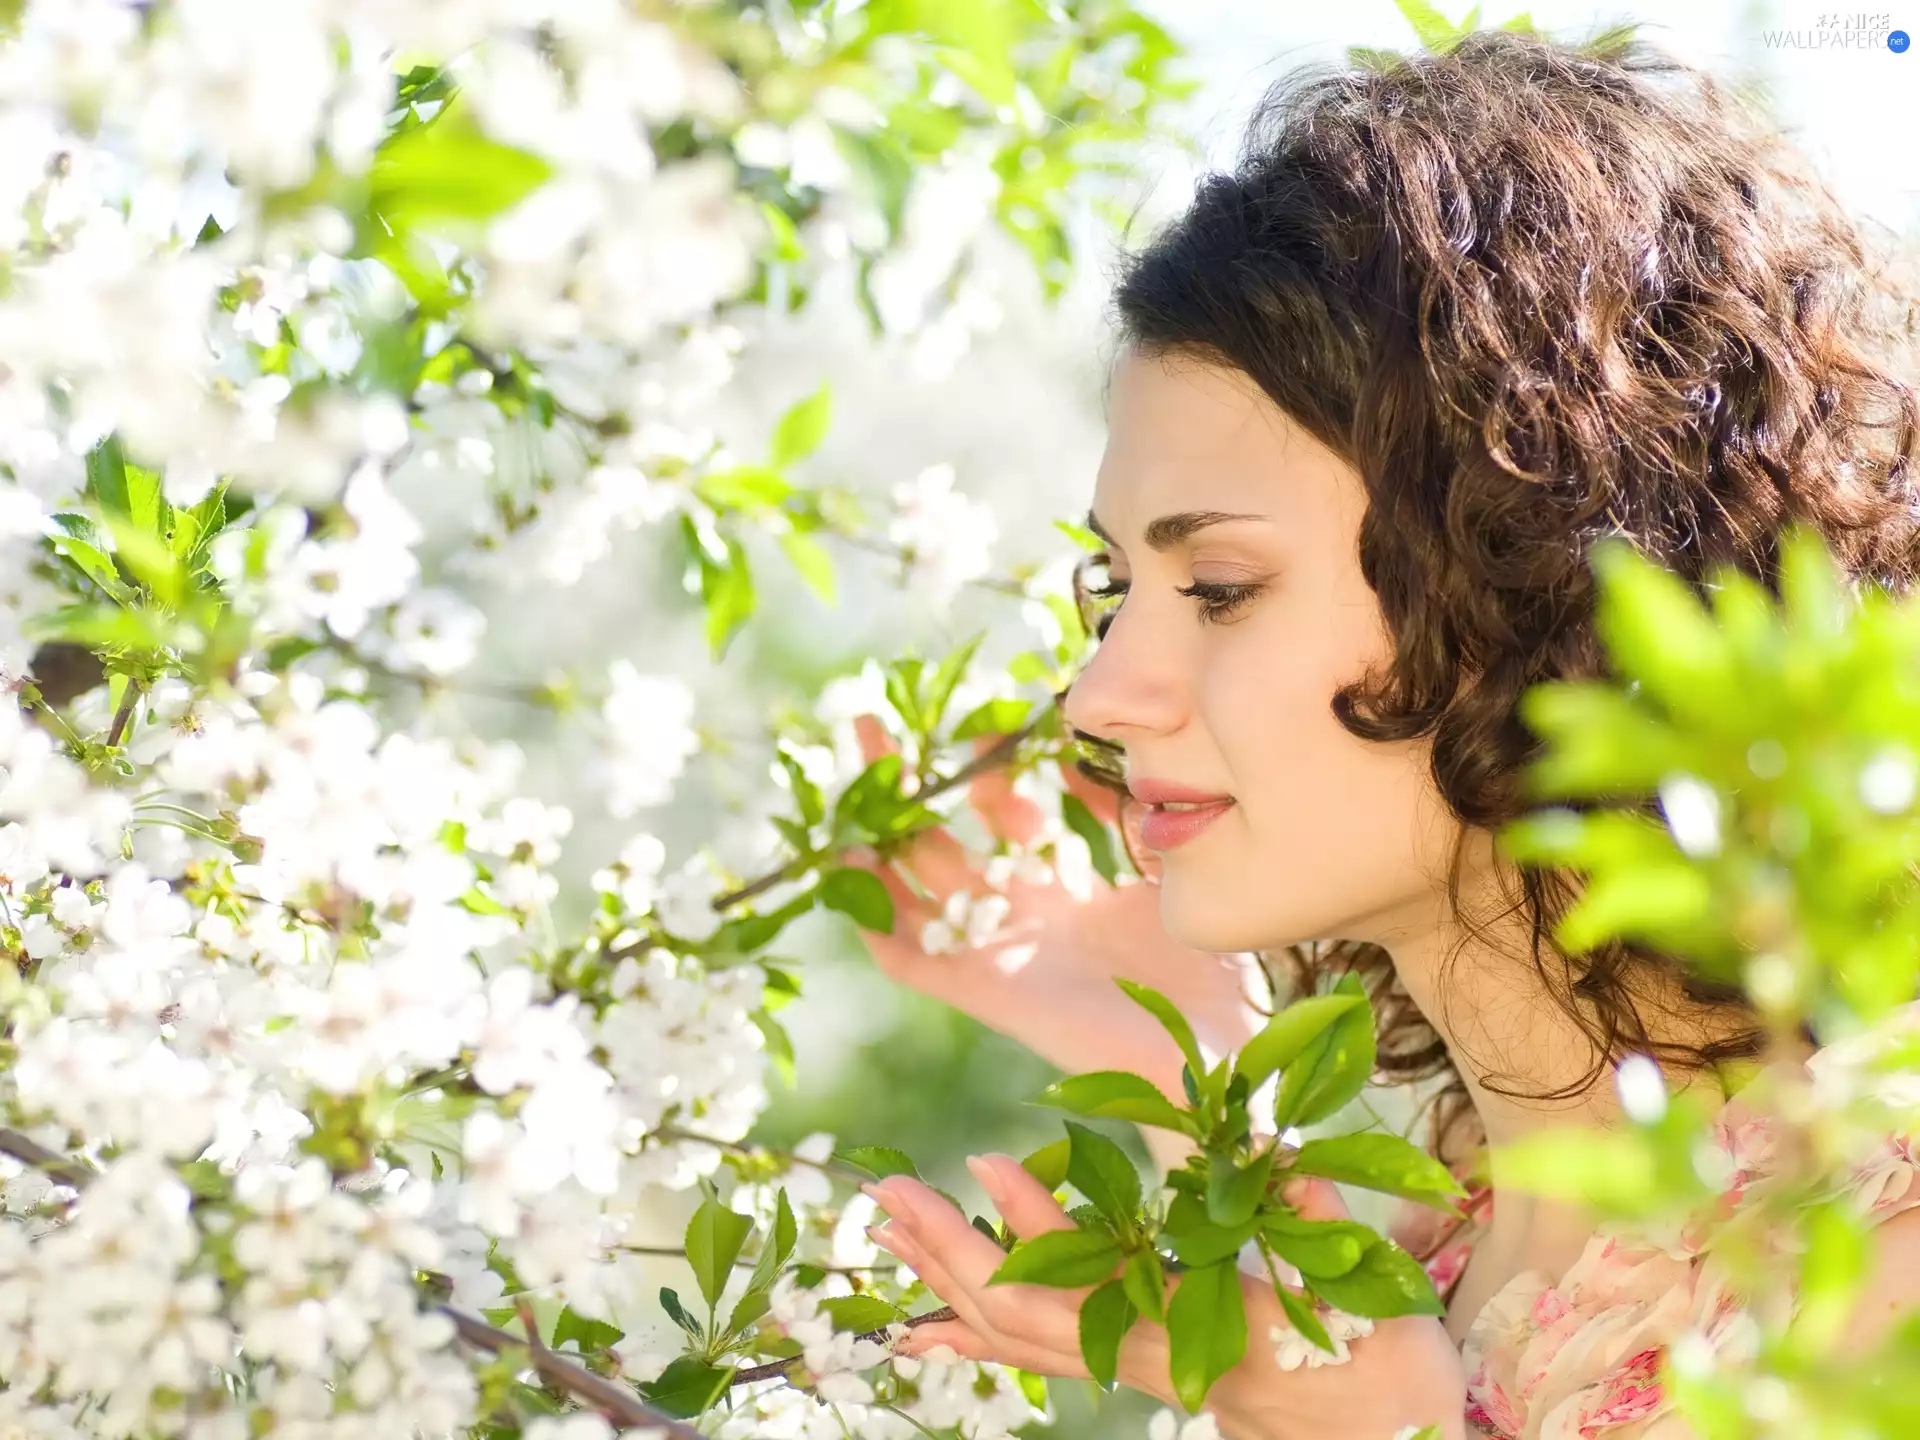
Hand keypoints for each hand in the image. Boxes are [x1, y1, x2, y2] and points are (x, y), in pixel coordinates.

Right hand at [845, 716, 1266, 1106]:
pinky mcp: (990, 994)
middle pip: (949, 843)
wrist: (1217, 1059)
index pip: (1012, 820)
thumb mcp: (1175, 878)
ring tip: (843, 790)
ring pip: (918, 894)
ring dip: (876, 842)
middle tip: (871, 727)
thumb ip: (1134, 824)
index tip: (981, 731)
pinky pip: (917, 961)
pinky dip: (878, 923)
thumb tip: (1106, 754)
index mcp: (1071, 896)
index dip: (991, 775)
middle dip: (908, 788)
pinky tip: (844, 876)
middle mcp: (1026, 923)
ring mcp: (1004, 956)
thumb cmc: (1214, 982)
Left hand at [863, 1157, 1468, 1439]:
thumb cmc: (1376, 1364)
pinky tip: (929, 1320)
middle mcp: (1143, 1352)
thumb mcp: (1360, 1292)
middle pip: (1023, 1311)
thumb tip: (1286, 1151)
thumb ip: (1316, 1217)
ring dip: (946, 1278)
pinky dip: (971, 1331)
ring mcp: (1126, 1365)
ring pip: (1014, 1334)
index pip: (1094, 1276)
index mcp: (1194, 1325)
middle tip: (891, 1190)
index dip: (1037, 1222)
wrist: (1377, 1437)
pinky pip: (1031, 1354)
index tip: (989, 1160)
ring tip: (891, 1226)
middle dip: (951, 1250)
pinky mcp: (1125, 1366)